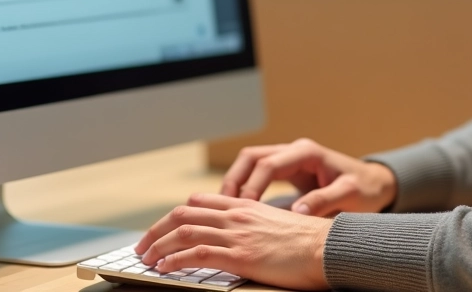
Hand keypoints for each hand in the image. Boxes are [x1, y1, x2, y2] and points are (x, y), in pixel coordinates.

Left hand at [135, 193, 332, 289]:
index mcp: (246, 207)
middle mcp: (237, 215)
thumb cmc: (310, 242)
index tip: (163, 229)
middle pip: (184, 214)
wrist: (328, 247)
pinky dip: (174, 260)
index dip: (176, 215)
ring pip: (184, 232)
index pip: (200, 203)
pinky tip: (164, 268)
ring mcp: (237, 234)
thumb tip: (243, 238)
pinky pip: (197, 254)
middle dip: (157, 229)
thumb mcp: (278, 224)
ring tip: (146, 258)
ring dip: (158, 246)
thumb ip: (256, 226)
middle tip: (143, 245)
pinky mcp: (239, 256)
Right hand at [220, 137, 397, 216]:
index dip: (253, 184)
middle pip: (251, 157)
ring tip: (225, 207)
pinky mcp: (287, 170)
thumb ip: (324, 201)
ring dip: (236, 182)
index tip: (244, 207)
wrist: (375, 184)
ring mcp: (288, 158)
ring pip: (250, 162)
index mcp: (307, 152)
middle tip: (224, 206)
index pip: (268, 163)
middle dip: (234, 179)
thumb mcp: (349, 195)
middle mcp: (294, 151)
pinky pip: (257, 173)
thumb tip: (296, 212)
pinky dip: (244, 186)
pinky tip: (238, 207)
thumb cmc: (364, 189)